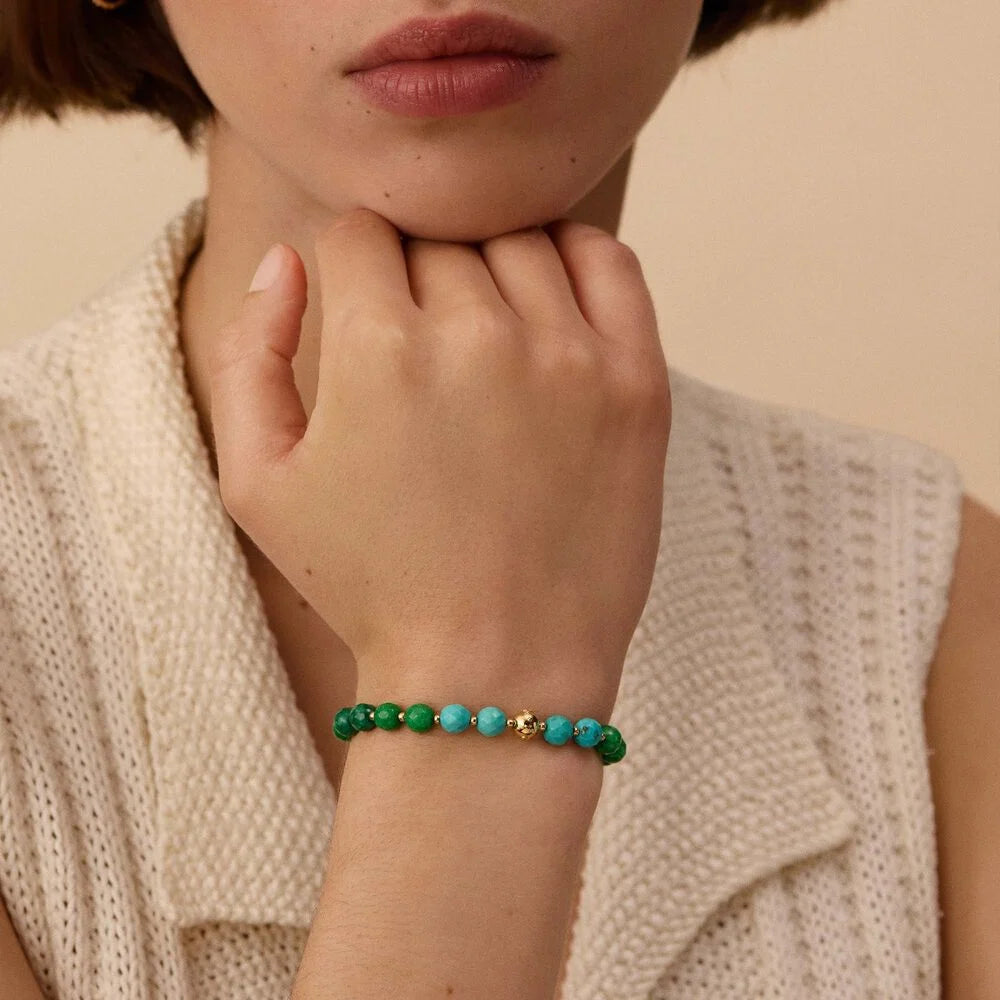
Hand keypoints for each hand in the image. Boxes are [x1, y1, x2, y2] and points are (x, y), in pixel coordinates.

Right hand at [207, 209, 669, 704]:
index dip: (352, 270)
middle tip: (422, 353)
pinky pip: (609, 264)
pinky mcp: (636, 383)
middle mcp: (477, 334)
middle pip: (440, 235)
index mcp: (377, 349)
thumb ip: (250, 352)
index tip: (364, 317)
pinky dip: (574, 260)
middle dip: (418, 277)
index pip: (359, 232)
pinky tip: (549, 307)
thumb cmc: (371, 586)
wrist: (492, 671)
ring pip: (519, 239)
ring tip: (482, 341)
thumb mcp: (258, 483)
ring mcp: (568, 355)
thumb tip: (286, 261)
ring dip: (491, 269)